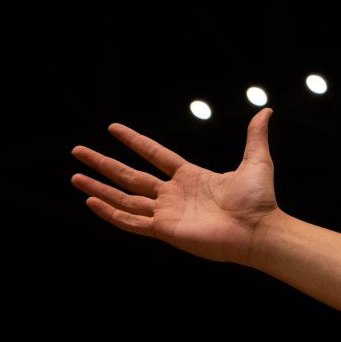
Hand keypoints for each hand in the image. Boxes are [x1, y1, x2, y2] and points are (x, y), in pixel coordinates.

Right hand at [70, 109, 282, 264]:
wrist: (259, 230)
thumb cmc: (260, 201)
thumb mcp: (257, 161)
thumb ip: (254, 136)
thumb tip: (265, 110)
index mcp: (191, 177)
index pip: (154, 154)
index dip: (134, 141)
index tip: (113, 128)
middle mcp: (174, 194)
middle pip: (130, 176)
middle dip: (103, 164)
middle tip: (78, 151)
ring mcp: (167, 213)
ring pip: (124, 198)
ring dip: (99, 187)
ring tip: (74, 176)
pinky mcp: (165, 230)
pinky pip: (131, 221)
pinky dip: (110, 213)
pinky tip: (90, 200)